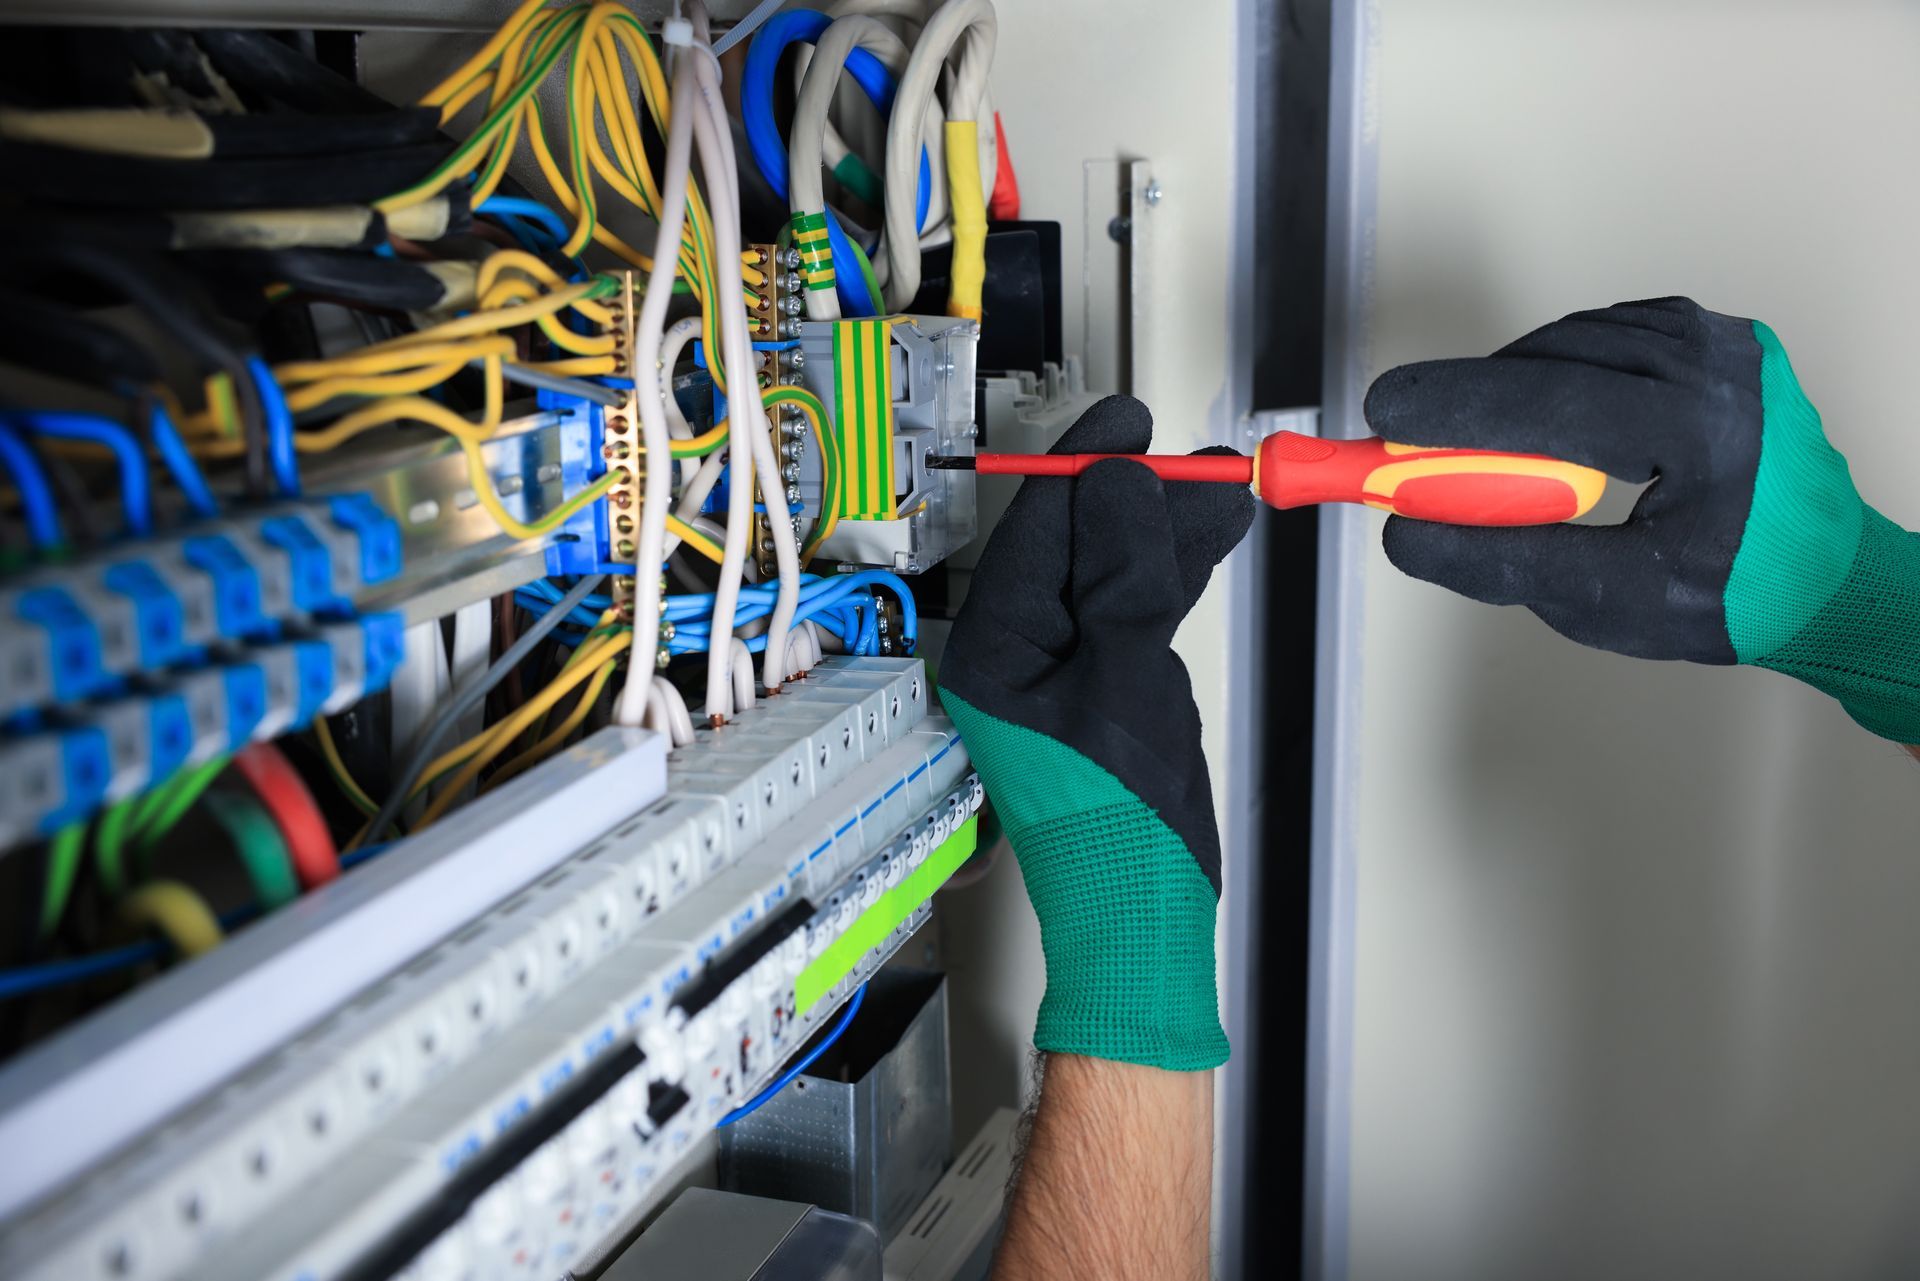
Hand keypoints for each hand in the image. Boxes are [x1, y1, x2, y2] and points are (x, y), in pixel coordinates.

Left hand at [938, 395, 1252, 1069]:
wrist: (1146, 914)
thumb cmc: (1121, 819)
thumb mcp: (1125, 678)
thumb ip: (1122, 575)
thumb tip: (1118, 479)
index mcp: (994, 649)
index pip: (1036, 530)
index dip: (1087, 466)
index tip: (1130, 418)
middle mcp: (1016, 651)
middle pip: (1076, 544)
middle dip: (1138, 496)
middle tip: (1199, 457)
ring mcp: (1062, 669)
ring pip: (1112, 572)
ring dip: (1166, 531)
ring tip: (1226, 488)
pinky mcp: (1103, 686)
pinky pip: (1133, 608)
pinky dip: (1170, 575)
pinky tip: (1210, 539)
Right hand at [1366, 297, 1919, 742]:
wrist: (1830, 576)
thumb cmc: (1737, 596)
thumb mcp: (1610, 602)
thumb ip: (1503, 563)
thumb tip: (1409, 532)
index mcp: (1701, 431)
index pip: (1552, 402)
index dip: (1455, 406)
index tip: (1385, 413)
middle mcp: (1717, 368)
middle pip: (1553, 360)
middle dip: (1469, 399)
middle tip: (1401, 435)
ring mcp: (1722, 342)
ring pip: (1575, 340)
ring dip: (1516, 386)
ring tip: (1483, 450)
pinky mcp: (1717, 337)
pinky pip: (1608, 335)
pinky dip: (1561, 370)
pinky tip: (1545, 417)